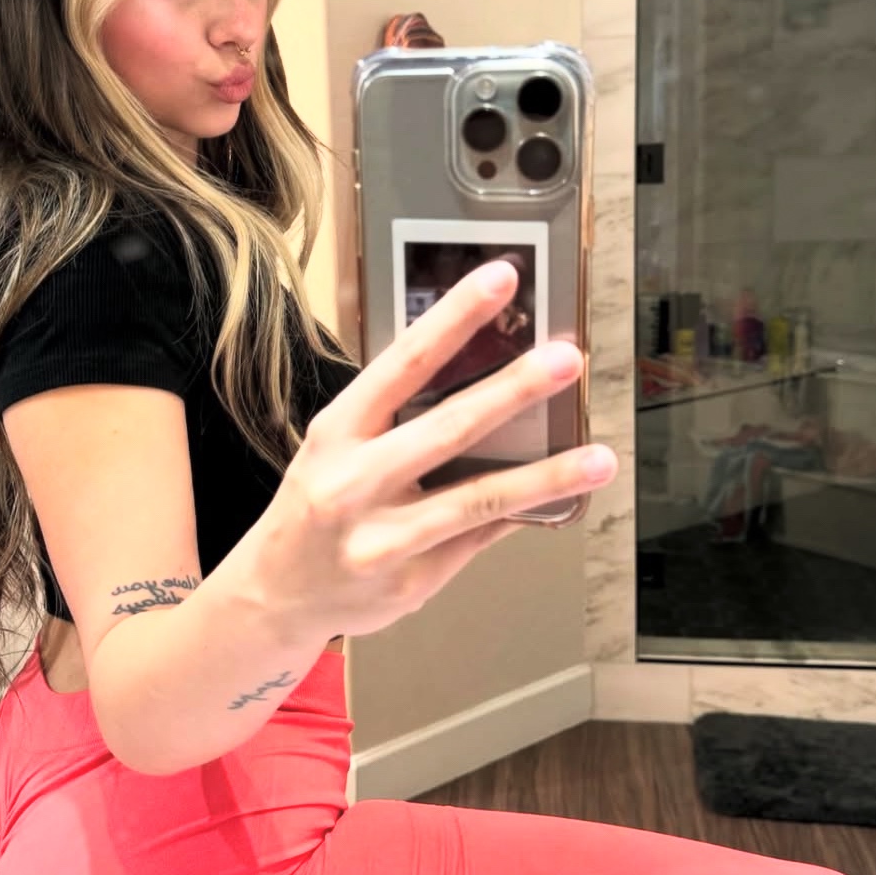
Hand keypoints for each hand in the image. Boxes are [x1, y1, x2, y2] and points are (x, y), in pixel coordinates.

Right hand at [240, 261, 617, 641]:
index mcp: (337, 432)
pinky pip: (478, 540)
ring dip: (546, 477)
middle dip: (512, 391)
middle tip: (566, 360)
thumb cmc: (315, 507)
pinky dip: (521, 516)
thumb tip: (490, 385)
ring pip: (476, 501)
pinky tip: (562, 499)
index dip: (454, 318)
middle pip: (446, 429)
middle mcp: (354, 483)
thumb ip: (397, 420)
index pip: (403, 363)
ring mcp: (382, 539)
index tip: (501, 279)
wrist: (274, 595)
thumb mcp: (335, 450)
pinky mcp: (410, 581)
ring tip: (601, 459)